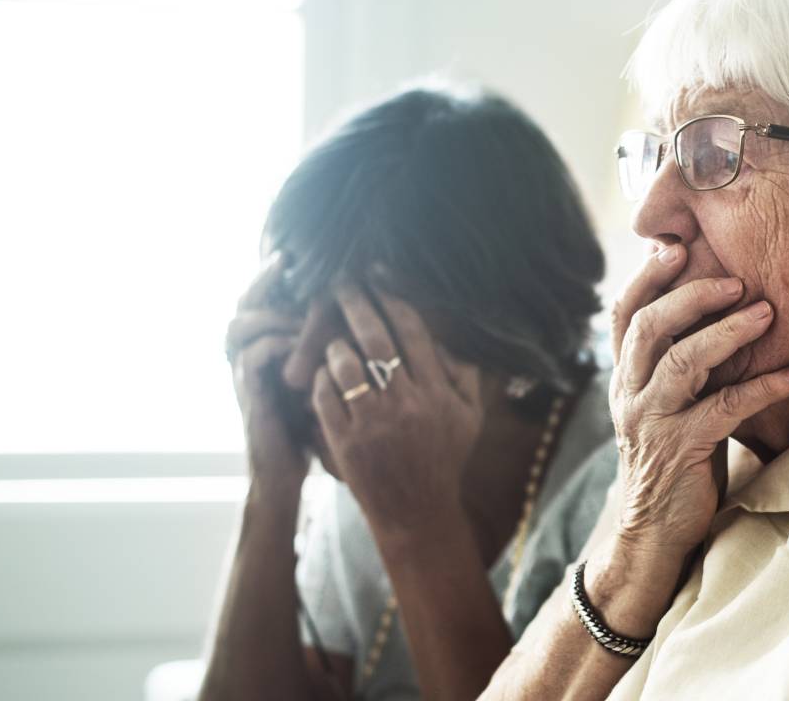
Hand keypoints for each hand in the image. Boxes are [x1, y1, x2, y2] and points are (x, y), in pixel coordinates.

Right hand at [227, 255, 308, 484]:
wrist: (285, 476)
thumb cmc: (308, 428)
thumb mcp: (319, 380)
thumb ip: (324, 350)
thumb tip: (355, 316)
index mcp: (264, 350)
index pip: (259, 300)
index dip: (271, 276)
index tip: (293, 254)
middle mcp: (248, 358)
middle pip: (242, 304)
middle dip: (263, 281)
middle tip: (286, 262)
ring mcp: (245, 376)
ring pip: (240, 324)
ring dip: (274, 312)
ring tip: (302, 308)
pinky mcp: (250, 396)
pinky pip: (253, 356)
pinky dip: (277, 342)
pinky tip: (300, 341)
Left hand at [309, 282, 485, 539]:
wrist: (416, 512)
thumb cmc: (443, 460)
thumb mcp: (469, 419)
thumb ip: (466, 377)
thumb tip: (453, 339)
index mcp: (437, 393)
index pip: (413, 332)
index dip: (394, 297)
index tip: (378, 276)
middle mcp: (406, 403)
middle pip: (376, 338)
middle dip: (356, 303)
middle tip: (341, 283)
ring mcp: (373, 423)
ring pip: (346, 364)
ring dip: (334, 343)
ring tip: (331, 335)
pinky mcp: (345, 441)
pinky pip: (325, 396)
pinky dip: (319, 378)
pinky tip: (320, 372)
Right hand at [606, 244, 788, 564]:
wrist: (654, 533)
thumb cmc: (674, 459)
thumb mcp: (668, 404)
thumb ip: (679, 362)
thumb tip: (721, 310)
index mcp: (625, 376)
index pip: (623, 312)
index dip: (647, 277)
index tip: (676, 245)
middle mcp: (631, 392)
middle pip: (648, 327)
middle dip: (692, 295)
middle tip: (736, 278)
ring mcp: (652, 421)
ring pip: (682, 362)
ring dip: (727, 332)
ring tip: (767, 313)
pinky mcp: (681, 450)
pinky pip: (723, 409)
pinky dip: (762, 388)